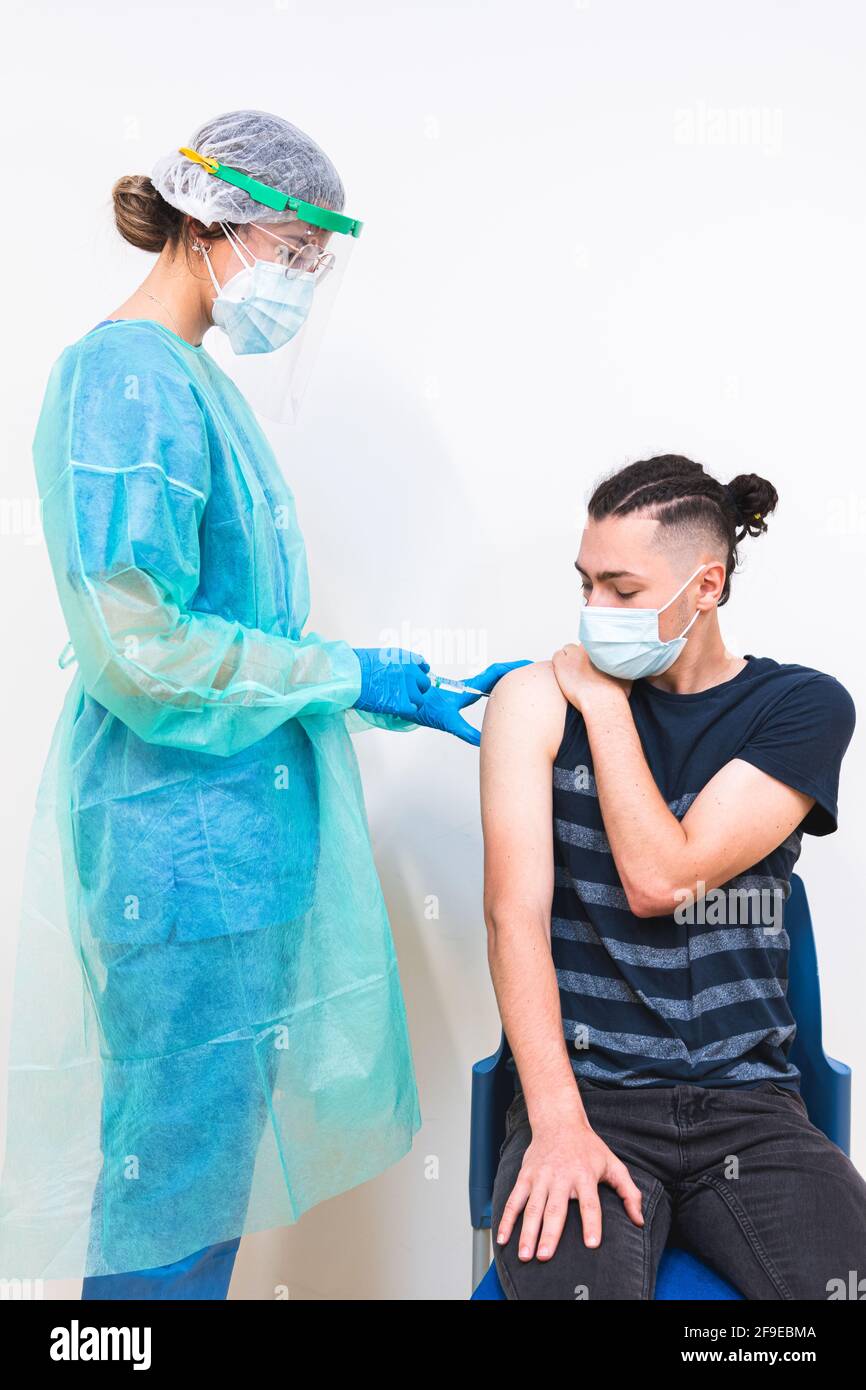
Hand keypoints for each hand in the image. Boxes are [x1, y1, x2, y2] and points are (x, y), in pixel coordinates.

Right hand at [352, 647, 430, 720]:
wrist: (349, 676)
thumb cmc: (357, 665)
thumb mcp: (380, 656)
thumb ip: (394, 663)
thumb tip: (395, 671)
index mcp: (405, 658)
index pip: (423, 666)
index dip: (417, 675)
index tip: (412, 680)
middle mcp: (410, 671)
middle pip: (424, 684)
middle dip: (416, 690)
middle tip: (404, 694)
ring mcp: (407, 687)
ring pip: (420, 700)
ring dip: (411, 703)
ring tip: (398, 704)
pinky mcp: (401, 703)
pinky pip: (412, 710)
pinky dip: (405, 711)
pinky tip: (396, 710)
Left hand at [411, 660, 531, 744]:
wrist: (408, 702)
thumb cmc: (425, 709)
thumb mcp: (448, 722)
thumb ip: (467, 732)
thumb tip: (483, 742)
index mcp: (470, 687)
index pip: (496, 673)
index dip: (513, 668)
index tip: (529, 666)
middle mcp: (471, 685)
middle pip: (498, 673)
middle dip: (516, 670)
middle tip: (534, 671)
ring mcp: (467, 688)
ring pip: (492, 678)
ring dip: (508, 677)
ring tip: (524, 681)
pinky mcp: (464, 693)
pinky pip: (486, 685)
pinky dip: (499, 685)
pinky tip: (505, 693)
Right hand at [496, 1117, 643, 1260]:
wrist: (558, 1121)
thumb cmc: (588, 1148)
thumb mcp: (613, 1165)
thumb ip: (629, 1193)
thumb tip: (639, 1221)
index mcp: (585, 1175)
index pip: (590, 1203)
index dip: (592, 1223)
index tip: (592, 1245)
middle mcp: (561, 1177)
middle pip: (555, 1209)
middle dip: (549, 1233)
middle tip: (545, 1257)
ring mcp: (540, 1177)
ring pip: (532, 1207)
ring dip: (527, 1232)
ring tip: (525, 1256)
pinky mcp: (525, 1176)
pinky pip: (514, 1200)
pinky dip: (506, 1219)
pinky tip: (502, 1239)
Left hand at [552, 642, 630, 710]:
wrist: (602, 701)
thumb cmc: (615, 692)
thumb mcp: (627, 673)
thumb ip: (624, 664)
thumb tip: (625, 664)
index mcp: (603, 647)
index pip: (595, 643)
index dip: (594, 654)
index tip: (594, 664)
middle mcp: (588, 647)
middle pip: (582, 646)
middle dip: (582, 656)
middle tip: (585, 670)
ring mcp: (574, 654)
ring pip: (568, 650)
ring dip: (570, 659)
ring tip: (573, 672)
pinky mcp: (562, 663)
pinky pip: (557, 656)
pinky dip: (559, 663)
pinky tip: (564, 673)